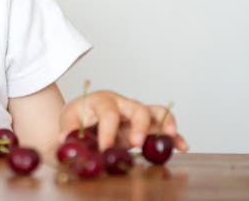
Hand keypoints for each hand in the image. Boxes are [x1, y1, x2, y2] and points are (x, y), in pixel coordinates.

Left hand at [59, 90, 188, 151]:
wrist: (85, 116)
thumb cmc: (79, 116)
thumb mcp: (68, 120)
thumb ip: (68, 130)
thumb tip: (65, 139)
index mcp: (102, 100)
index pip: (108, 113)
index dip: (108, 131)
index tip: (106, 149)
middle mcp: (123, 104)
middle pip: (137, 108)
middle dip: (140, 125)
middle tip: (136, 143)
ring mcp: (137, 113)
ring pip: (156, 112)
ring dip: (166, 123)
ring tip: (171, 136)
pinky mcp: (146, 124)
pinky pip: (164, 126)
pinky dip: (175, 136)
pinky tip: (182, 147)